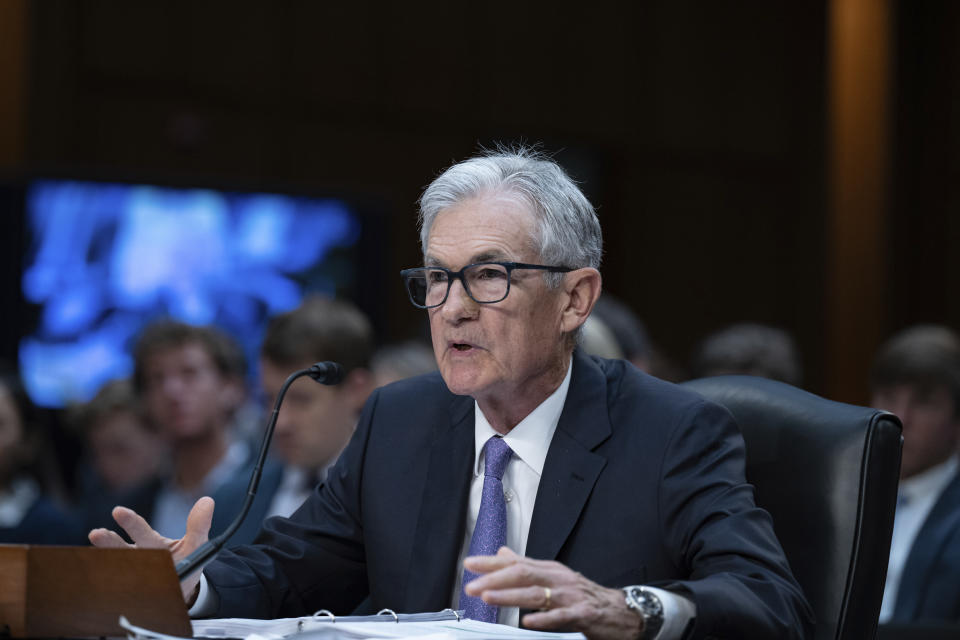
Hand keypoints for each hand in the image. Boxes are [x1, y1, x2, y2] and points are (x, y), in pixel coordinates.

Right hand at [88, 497, 214, 601]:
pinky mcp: (133, 593)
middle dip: (109, 542)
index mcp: (153, 544)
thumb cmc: (186, 562)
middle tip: (96, 533)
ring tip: (95, 559)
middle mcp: (139, 558)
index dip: (131, 522)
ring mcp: (135, 575)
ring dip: (107, 563)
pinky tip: (104, 585)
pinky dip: (112, 588)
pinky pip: (121, 590)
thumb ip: (199, 525)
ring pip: (118, 568)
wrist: (183, 589)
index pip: (141, 531)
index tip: (118, 511)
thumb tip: (207, 501)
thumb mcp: (196, 544)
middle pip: (122, 549)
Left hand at [463, 547, 643, 639]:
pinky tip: (528, 621)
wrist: (621, 611)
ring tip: (489, 598)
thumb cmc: (584, 595)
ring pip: (536, 593)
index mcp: (549, 569)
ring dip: (510, 596)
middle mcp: (558, 578)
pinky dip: (544, 618)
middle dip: (495, 578)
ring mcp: (570, 596)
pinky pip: (561, 616)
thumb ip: (527, 566)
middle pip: (522, 574)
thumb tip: (502, 552)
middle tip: (472, 585)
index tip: (469, 564)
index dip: (491, 562)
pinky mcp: (583, 614)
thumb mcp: (554, 575)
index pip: (515, 562)